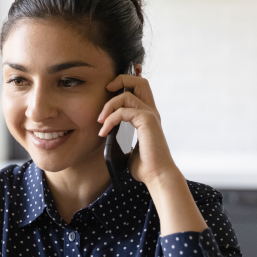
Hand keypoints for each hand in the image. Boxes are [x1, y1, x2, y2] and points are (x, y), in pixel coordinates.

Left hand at [97, 71, 176, 187]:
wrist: (157, 176)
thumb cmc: (145, 166)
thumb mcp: (129, 148)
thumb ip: (121, 138)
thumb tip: (106, 137)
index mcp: (148, 116)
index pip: (140, 88)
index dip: (126, 82)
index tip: (109, 90)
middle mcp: (151, 112)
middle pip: (140, 81)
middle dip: (120, 80)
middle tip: (106, 90)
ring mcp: (150, 115)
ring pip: (128, 94)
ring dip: (109, 105)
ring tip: (100, 121)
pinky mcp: (147, 121)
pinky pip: (123, 111)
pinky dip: (110, 119)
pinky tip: (104, 131)